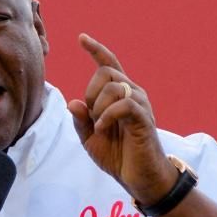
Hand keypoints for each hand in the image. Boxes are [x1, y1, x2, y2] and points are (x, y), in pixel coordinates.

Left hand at [67, 33, 176, 204]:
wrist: (140, 178)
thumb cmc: (118, 157)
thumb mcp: (90, 139)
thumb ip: (81, 121)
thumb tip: (73, 102)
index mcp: (120, 96)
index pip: (108, 65)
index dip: (96, 50)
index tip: (81, 38)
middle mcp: (133, 94)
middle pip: (106, 72)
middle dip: (90, 93)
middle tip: (93, 118)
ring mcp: (140, 104)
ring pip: (114, 86)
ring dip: (99, 107)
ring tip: (101, 127)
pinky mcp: (144, 118)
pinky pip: (123, 104)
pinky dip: (108, 115)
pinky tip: (104, 128)